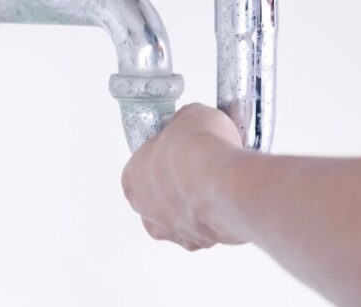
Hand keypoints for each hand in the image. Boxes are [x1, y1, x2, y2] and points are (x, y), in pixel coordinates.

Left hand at [120, 103, 245, 250]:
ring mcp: (172, 230)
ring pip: (182, 216)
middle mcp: (146, 210)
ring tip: (219, 182)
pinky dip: (216, 216)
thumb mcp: (189, 116)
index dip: (164, 155)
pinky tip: (228, 199)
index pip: (142, 166)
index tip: (181, 148)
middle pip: (159, 195)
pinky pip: (207, 228)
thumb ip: (184, 126)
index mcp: (132, 178)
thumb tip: (192, 126)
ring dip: (197, 202)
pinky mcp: (199, 243)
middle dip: (178, 183)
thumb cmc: (198, 149)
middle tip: (201, 165)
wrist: (225, 181)